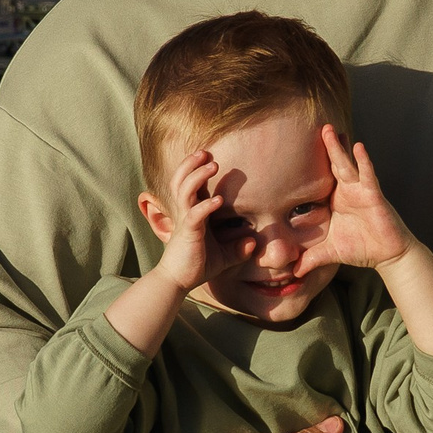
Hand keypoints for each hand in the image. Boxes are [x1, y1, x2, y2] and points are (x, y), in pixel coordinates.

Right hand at [149, 148, 237, 293]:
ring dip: (198, 176)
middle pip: (181, 179)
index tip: (210, 157)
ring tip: (212, 164)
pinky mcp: (187, 233)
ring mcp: (185, 221)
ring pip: (185, 190)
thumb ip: (237, 248)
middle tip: (205, 151)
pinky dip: (205, 206)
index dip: (197, 169)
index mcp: (192, 212)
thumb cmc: (197, 265)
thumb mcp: (223, 256)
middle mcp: (185, 212)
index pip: (191, 184)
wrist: (178, 281)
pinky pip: (194, 215)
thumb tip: (254, 243)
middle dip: (191, 163)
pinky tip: (218, 200)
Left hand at [299, 125, 414, 272]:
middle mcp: (347, 192)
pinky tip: (359, 147)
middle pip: (334, 165)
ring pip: (347, 165)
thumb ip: (311, 259)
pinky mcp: (374, 196)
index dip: (312, 162)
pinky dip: (364, 161)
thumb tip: (292, 272)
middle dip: (326, 146)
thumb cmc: (361, 248)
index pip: (321, 177)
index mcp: (336, 200)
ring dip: (339, 148)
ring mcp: (361, 191)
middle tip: (317, 126)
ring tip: (331, 130)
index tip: (298, 146)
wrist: (388, 256)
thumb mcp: (330, 253)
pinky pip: (368, 175)